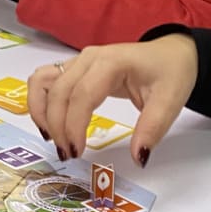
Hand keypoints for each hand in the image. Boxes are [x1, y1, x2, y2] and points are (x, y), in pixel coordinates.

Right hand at [27, 34, 198, 167]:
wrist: (171, 54)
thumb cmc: (170, 74)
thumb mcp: (170, 102)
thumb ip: (152, 130)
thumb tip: (138, 158)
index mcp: (111, 63)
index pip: (81, 95)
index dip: (73, 125)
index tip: (76, 152)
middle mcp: (87, 58)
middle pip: (58, 91)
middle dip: (57, 125)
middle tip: (67, 154)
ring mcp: (77, 61)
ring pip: (42, 82)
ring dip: (40, 111)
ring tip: (51, 137)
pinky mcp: (73, 68)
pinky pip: (44, 81)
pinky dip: (39, 101)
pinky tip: (48, 123)